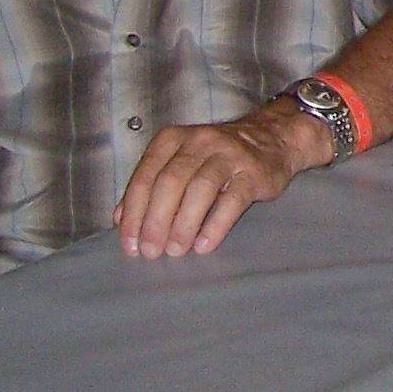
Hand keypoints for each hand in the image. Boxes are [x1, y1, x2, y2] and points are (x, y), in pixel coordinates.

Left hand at [113, 108, 320, 259]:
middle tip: (151, 252)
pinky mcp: (253, 171)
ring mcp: (229, 154)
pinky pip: (232, 200)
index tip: (130, 244)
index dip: (134, 212)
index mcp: (173, 139)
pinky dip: (215, 225)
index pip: (145, 176)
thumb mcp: (179, 163)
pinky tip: (204, 245)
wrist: (272, 139)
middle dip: (156, 221)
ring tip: (175, 251)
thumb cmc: (216, 157)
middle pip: (171, 182)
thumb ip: (150, 186)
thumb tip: (120, 220)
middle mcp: (200, 141)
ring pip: (200, 189)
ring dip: (184, 224)